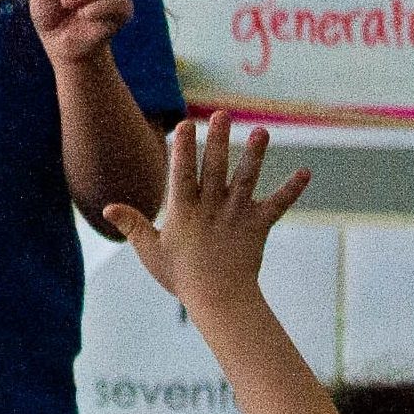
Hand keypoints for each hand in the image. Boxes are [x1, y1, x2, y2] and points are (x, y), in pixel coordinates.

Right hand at [104, 110, 310, 316]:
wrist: (219, 299)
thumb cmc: (181, 277)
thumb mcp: (150, 250)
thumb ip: (132, 224)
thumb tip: (107, 206)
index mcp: (184, 210)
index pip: (182, 171)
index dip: (183, 147)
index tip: (186, 123)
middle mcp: (211, 207)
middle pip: (215, 167)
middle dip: (218, 139)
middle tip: (223, 114)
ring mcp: (236, 215)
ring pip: (246, 179)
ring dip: (255, 155)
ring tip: (263, 131)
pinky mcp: (257, 226)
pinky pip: (277, 205)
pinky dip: (292, 189)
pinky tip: (305, 172)